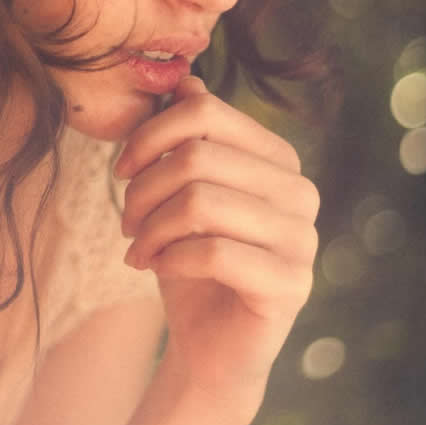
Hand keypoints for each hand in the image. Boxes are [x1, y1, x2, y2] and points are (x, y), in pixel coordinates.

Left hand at [114, 76, 318, 407]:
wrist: (209, 345)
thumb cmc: (191, 259)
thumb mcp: (180, 192)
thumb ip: (187, 137)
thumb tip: (186, 79)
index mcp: (277, 156)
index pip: (204, 112)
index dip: (150, 134)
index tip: (121, 169)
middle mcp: (300, 190)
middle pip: (197, 157)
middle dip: (143, 189)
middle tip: (125, 221)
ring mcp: (303, 238)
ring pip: (200, 204)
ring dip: (150, 227)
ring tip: (136, 248)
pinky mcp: (292, 285)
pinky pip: (214, 254)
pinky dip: (169, 258)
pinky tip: (155, 268)